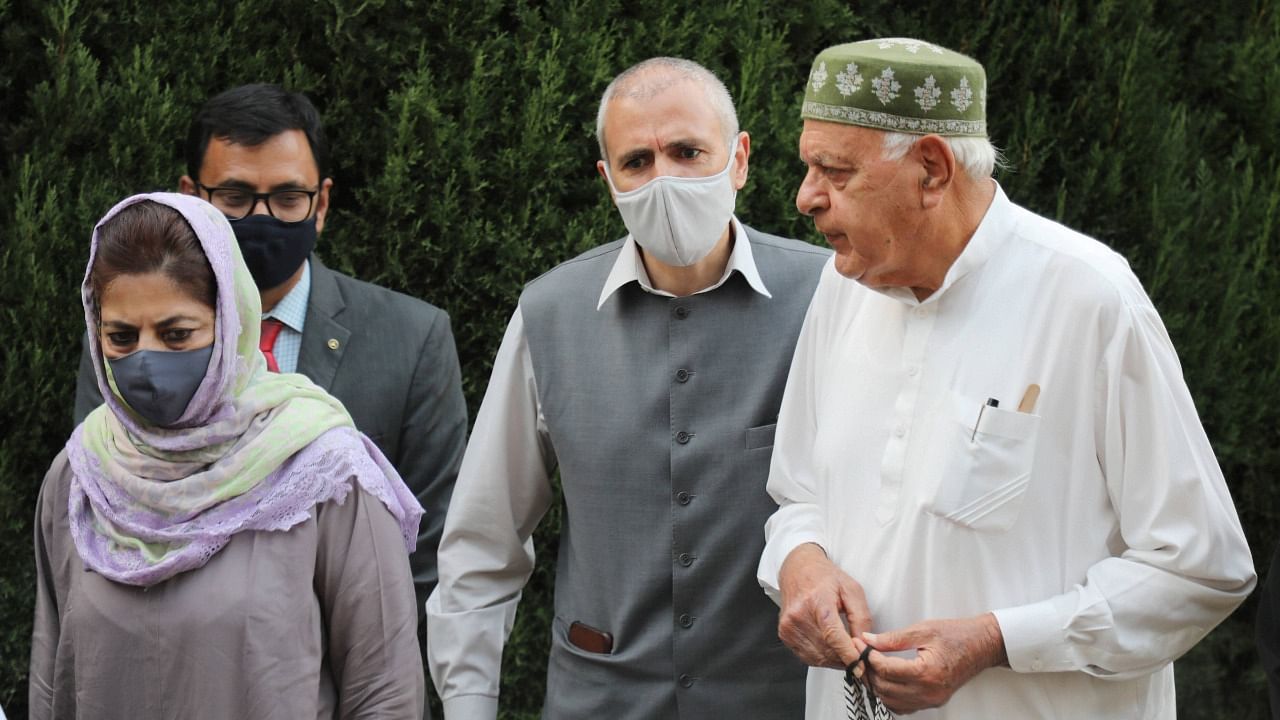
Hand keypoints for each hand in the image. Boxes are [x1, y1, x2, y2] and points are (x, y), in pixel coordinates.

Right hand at [776, 543, 869, 668]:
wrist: (798, 569)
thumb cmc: (826, 577)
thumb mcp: (852, 590)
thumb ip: (861, 618)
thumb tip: (863, 645)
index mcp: (817, 601)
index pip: (832, 635)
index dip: (848, 654)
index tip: (861, 666)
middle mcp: (799, 615)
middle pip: (826, 650)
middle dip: (845, 659)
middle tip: (859, 657)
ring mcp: (789, 626)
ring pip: (817, 657)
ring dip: (835, 660)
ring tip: (845, 652)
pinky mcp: (784, 634)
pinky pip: (807, 657)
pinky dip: (822, 658)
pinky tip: (830, 648)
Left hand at [862, 613, 1006, 712]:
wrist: (982, 645)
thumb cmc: (957, 635)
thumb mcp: (923, 629)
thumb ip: (892, 638)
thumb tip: (868, 640)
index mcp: (927, 672)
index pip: (886, 670)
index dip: (868, 656)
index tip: (859, 644)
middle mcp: (929, 692)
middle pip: (885, 688)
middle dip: (868, 671)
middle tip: (860, 653)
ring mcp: (932, 700)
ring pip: (891, 701)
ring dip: (876, 685)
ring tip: (869, 665)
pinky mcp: (933, 702)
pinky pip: (904, 706)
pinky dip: (889, 696)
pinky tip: (885, 679)